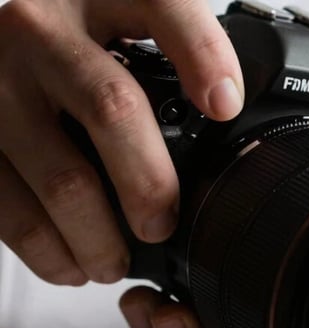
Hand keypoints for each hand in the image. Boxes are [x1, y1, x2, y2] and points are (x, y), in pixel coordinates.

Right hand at [0, 0, 242, 284]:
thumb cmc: (70, 58)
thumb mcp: (118, 34)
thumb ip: (169, 65)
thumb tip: (229, 124)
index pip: (162, 4)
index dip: (202, 54)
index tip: (226, 106)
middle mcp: (42, 28)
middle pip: (113, 109)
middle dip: (149, 185)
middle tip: (161, 225)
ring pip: (64, 178)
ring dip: (99, 239)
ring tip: (114, 263)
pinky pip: (10, 209)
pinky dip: (49, 251)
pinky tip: (72, 263)